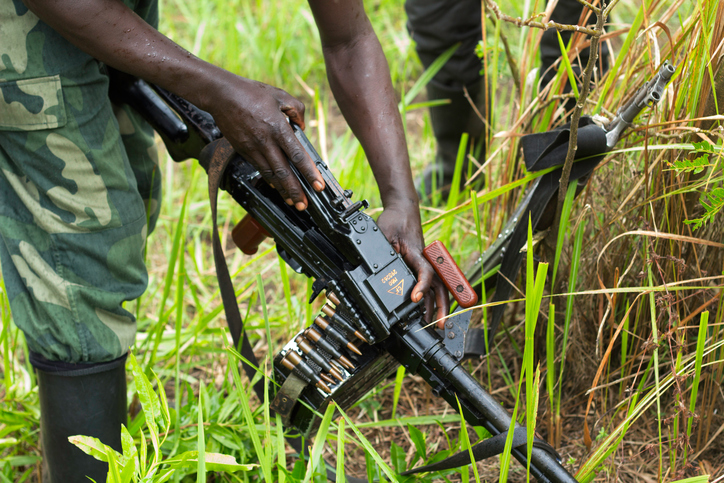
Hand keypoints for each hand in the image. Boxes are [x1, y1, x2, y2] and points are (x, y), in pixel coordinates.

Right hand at [204, 72, 324, 209]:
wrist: (222, 95)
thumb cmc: (251, 93)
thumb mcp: (280, 96)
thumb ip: (297, 110)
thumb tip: (302, 126)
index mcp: (278, 128)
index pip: (297, 156)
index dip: (309, 173)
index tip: (318, 186)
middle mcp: (265, 142)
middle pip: (283, 172)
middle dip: (295, 191)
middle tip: (304, 204)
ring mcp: (253, 148)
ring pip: (270, 175)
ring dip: (282, 190)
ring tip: (293, 201)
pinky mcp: (244, 150)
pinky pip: (259, 169)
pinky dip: (270, 180)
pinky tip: (277, 187)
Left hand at [376, 201, 449, 327]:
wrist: (402, 210)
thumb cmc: (394, 221)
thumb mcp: (384, 234)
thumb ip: (384, 253)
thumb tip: (379, 272)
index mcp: (416, 253)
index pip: (425, 272)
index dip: (421, 287)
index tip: (414, 299)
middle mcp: (425, 260)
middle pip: (439, 285)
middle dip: (442, 306)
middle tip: (440, 325)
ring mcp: (425, 263)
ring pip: (436, 287)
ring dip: (438, 306)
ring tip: (437, 324)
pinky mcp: (422, 265)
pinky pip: (430, 284)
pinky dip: (431, 298)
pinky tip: (427, 311)